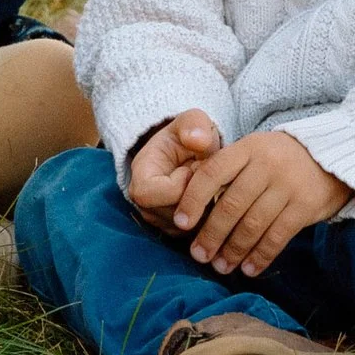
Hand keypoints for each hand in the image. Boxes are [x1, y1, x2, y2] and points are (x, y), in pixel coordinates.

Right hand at [127, 109, 220, 231]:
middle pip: (174, 214)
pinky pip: (200, 232)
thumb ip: (194, 125)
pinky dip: (211, 215)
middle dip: (198, 195)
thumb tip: (198, 140)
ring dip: (207, 205)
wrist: (189, 154)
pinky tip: (213, 195)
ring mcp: (163, 222)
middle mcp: (146, 207)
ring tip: (209, 184)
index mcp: (141, 179)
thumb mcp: (191, 122)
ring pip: (190, 226)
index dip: (178, 183)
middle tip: (206, 176)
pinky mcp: (180, 232)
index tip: (193, 167)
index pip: (151, 194)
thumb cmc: (187, 137)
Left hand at [172, 129, 351, 276]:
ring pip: (253, 225)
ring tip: (221, 266)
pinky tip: (248, 269)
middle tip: (199, 255)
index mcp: (248, 148)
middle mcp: (267, 165)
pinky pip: (277, 237)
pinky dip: (260, 256)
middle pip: (231, 205)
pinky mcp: (305, 206)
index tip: (180, 223)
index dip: (193, 199)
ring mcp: (288, 185)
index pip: (212, 173)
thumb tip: (191, 205)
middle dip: (211, 235)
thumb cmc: (280, 158)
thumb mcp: (254, 151)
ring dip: (233, 250)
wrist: (332, 156)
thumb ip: (227, 171)